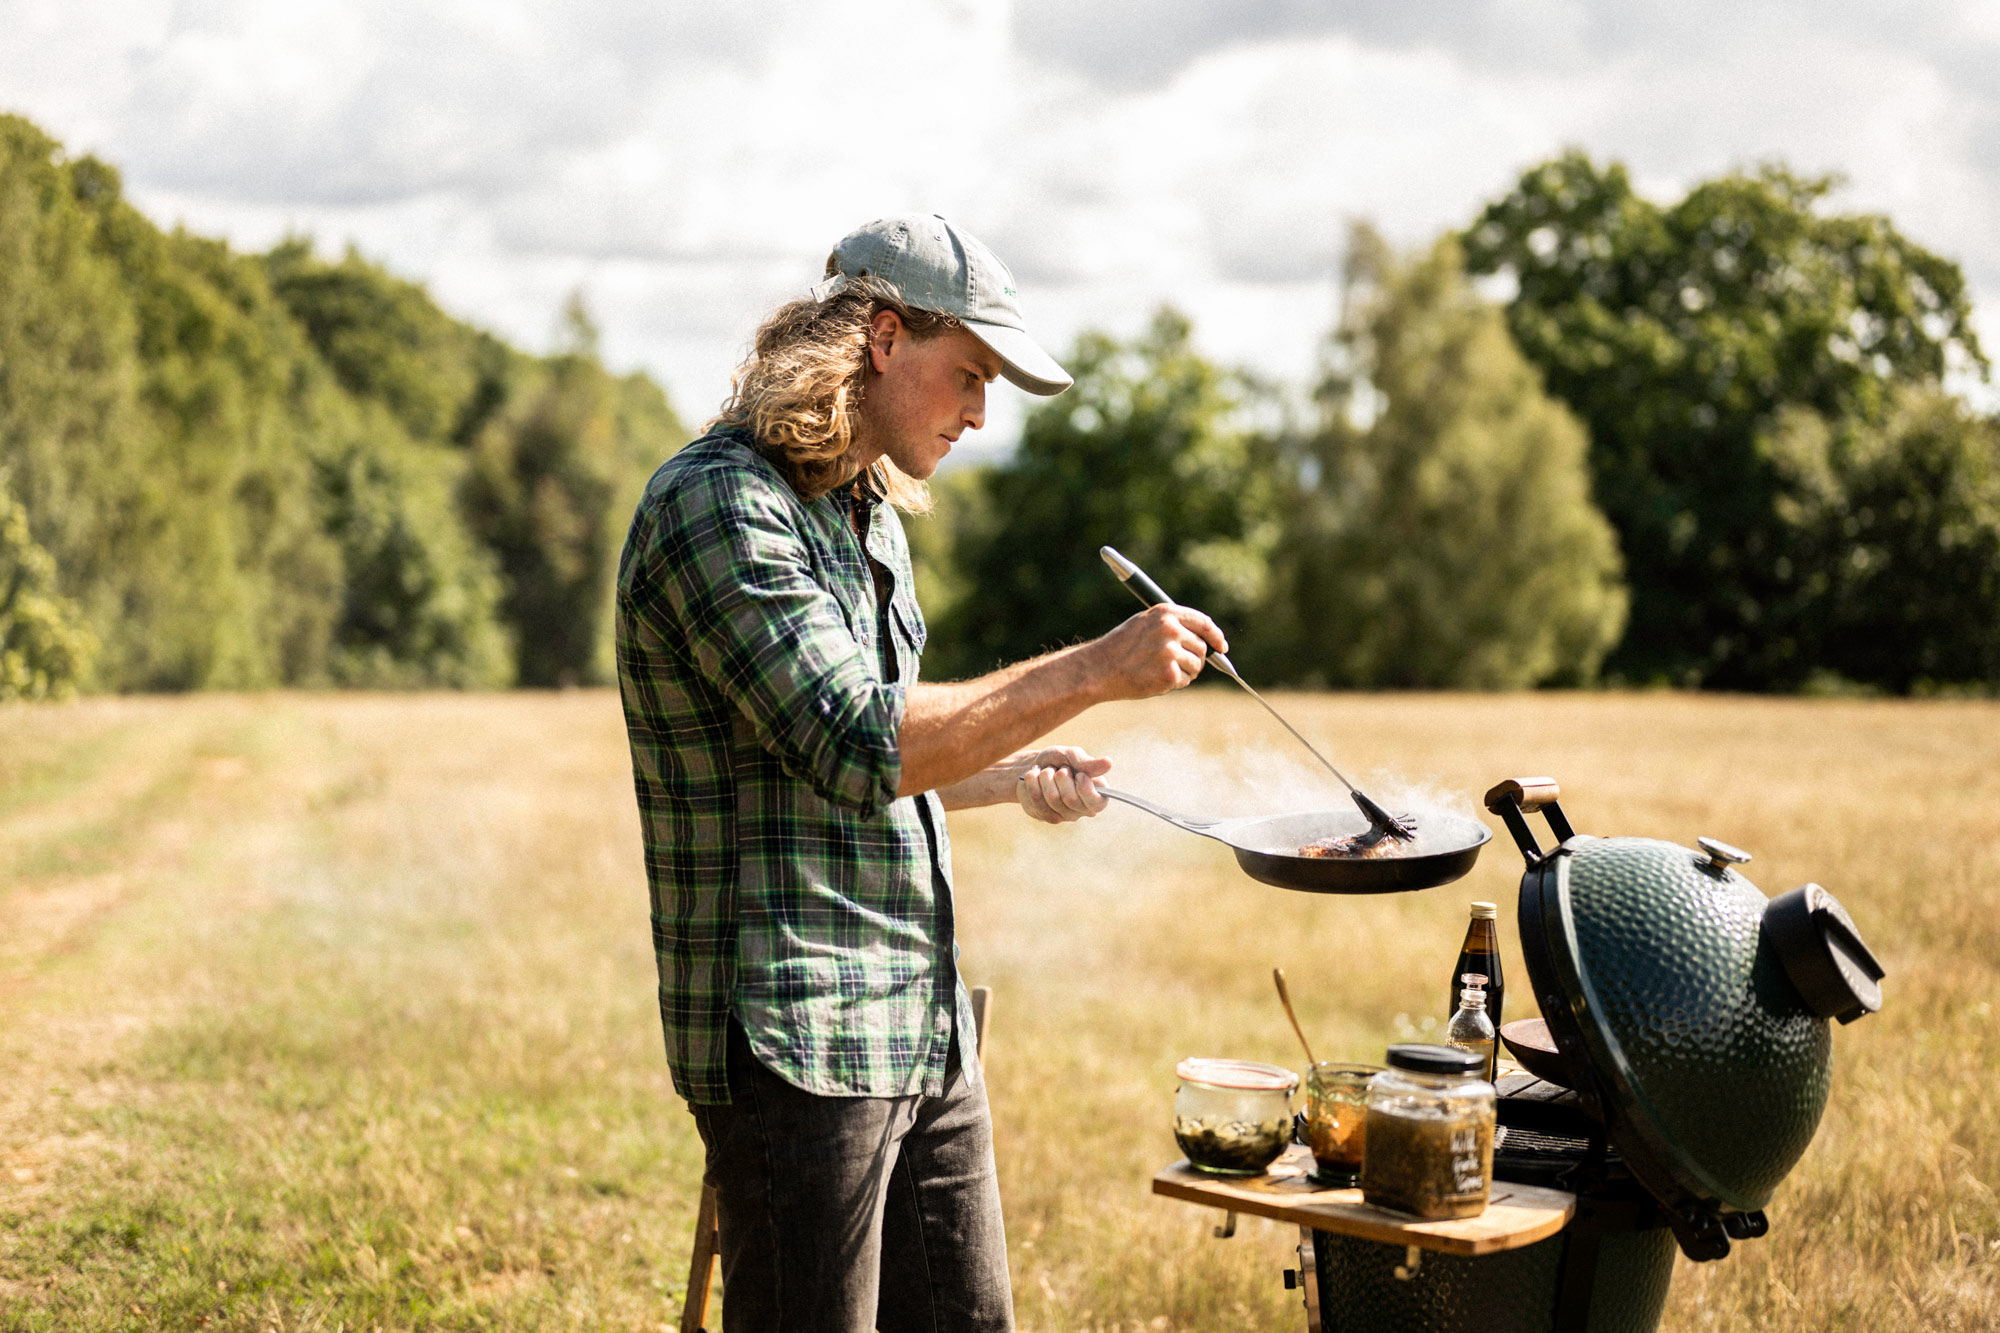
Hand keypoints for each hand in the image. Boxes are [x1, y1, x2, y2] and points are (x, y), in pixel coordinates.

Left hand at [1015, 746, 1111, 823]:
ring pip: (1052, 798)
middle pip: (1070, 798)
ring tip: (1047, 772)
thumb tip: (1108, 763)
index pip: (1097, 803)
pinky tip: (1035, 778)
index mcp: (1096, 793)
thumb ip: (1088, 763)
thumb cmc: (1059, 760)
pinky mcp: (1045, 815)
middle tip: (1059, 770)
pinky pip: (1036, 798)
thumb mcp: (1072, 756)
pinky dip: (1033, 780)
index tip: (1079, 774)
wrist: (1034, 765)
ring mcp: (1064, 815)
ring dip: (1045, 776)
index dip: (1086, 788)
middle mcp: (1082, 809)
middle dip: (1061, 776)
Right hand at [1090, 604, 1228, 700]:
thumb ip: (1172, 626)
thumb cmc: (1120, 647)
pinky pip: (1185, 680)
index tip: (1221, 647)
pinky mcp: (1169, 674)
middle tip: (1177, 665)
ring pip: (1196, 665)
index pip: (1203, 623)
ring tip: (1159, 670)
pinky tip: (1154, 679)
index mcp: (1165, 613)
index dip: (1216, 636)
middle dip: (1195, 658)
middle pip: (1202, 647)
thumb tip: (1205, 640)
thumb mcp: (1144, 624)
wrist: (1098, 669)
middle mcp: (1171, 629)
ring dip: (1184, 672)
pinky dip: (1174, 683)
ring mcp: (1170, 652)